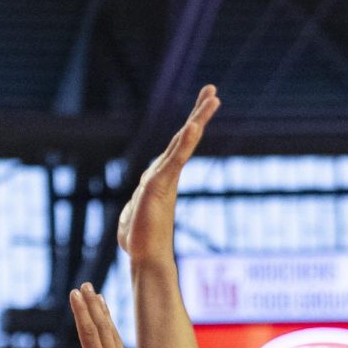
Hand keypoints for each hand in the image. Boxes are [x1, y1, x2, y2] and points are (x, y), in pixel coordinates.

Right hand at [49, 285, 142, 347]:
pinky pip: (119, 343)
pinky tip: (112, 327)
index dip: (81, 311)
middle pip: (101, 327)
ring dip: (104, 313)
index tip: (74, 293)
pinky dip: (113, 329)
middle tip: (85, 285)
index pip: (88, 333)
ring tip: (98, 296)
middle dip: (92, 304)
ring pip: (112, 333)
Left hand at [118, 85, 218, 261]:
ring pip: (184, 142)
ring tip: (213, 98)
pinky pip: (175, 158)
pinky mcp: (161, 184)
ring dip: (198, 118)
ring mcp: (165, 177)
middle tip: (212, 91)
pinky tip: (193, 126)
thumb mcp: (134, 215)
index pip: (174, 147)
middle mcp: (166, 173)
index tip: (197, 112)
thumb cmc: (139, 240)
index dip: (187, 128)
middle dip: (198, 113)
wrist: (146, 257)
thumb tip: (135, 211)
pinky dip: (185, 142)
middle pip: (184, 137)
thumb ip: (137, 206)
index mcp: (159, 176)